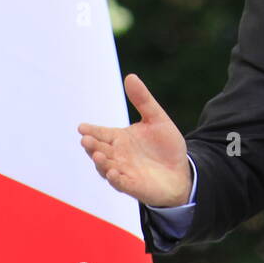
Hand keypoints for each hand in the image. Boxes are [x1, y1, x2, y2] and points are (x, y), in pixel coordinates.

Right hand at [78, 73, 191, 207]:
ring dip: (100, 162)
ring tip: (97, 154)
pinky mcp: (133, 186)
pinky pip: (121, 183)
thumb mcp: (157, 119)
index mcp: (119, 138)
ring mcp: (124, 171)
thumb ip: (143, 100)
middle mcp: (117, 155)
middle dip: (92, 145)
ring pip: (106, 167)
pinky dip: (115, 178)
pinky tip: (112, 173)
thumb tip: (130, 76)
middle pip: (99, 149)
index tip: (82, 127)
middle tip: (86, 139)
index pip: (101, 133)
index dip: (91, 130)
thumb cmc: (166, 147)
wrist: (181, 172)